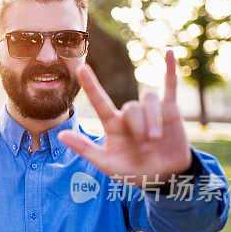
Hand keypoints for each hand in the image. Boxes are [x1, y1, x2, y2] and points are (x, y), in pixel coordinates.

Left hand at [58, 51, 191, 186]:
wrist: (161, 178)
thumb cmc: (132, 172)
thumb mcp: (107, 165)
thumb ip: (86, 149)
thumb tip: (61, 135)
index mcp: (113, 125)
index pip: (100, 102)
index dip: (91, 86)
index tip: (81, 68)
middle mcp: (129, 115)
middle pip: (132, 108)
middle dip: (139, 128)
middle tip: (145, 149)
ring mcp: (149, 110)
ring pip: (149, 100)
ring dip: (153, 120)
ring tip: (155, 140)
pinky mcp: (170, 110)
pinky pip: (169, 86)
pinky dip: (169, 70)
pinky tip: (168, 53)